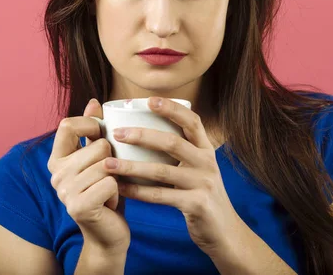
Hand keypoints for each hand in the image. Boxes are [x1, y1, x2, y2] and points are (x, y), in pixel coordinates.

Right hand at [47, 98, 129, 252]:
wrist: (108, 233)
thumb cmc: (106, 191)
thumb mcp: (98, 158)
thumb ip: (92, 131)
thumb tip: (93, 101)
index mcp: (57, 159)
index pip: (67, 124)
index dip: (90, 124)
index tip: (102, 134)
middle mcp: (56, 174)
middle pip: (97, 145)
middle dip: (113, 159)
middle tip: (108, 177)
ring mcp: (65, 191)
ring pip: (106, 164)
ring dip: (116, 177)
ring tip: (109, 189)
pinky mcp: (78, 207)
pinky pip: (111, 182)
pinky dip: (118, 192)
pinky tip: (110, 202)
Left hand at [104, 97, 242, 255]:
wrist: (225, 231)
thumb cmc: (201, 194)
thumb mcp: (198, 168)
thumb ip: (181, 151)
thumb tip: (147, 129)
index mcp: (206, 149)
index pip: (192, 121)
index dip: (172, 108)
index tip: (149, 100)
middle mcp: (207, 162)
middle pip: (173, 142)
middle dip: (142, 135)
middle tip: (116, 133)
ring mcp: (203, 184)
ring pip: (162, 171)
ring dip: (132, 167)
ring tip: (108, 164)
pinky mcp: (197, 205)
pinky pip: (161, 196)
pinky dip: (138, 192)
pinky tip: (121, 189)